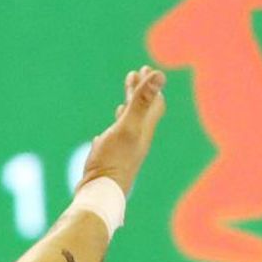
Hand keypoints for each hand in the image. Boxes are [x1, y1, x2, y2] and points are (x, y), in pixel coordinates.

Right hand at [78, 65, 166, 194]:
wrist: (101, 193)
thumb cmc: (113, 160)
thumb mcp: (128, 126)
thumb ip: (142, 101)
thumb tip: (160, 74)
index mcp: (144, 129)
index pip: (154, 101)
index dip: (151, 84)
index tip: (144, 68)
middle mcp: (137, 139)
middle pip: (143, 112)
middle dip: (139, 92)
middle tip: (133, 75)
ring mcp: (123, 151)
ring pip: (129, 127)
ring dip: (126, 110)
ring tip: (122, 102)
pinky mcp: (109, 161)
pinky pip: (113, 143)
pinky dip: (112, 132)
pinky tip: (103, 135)